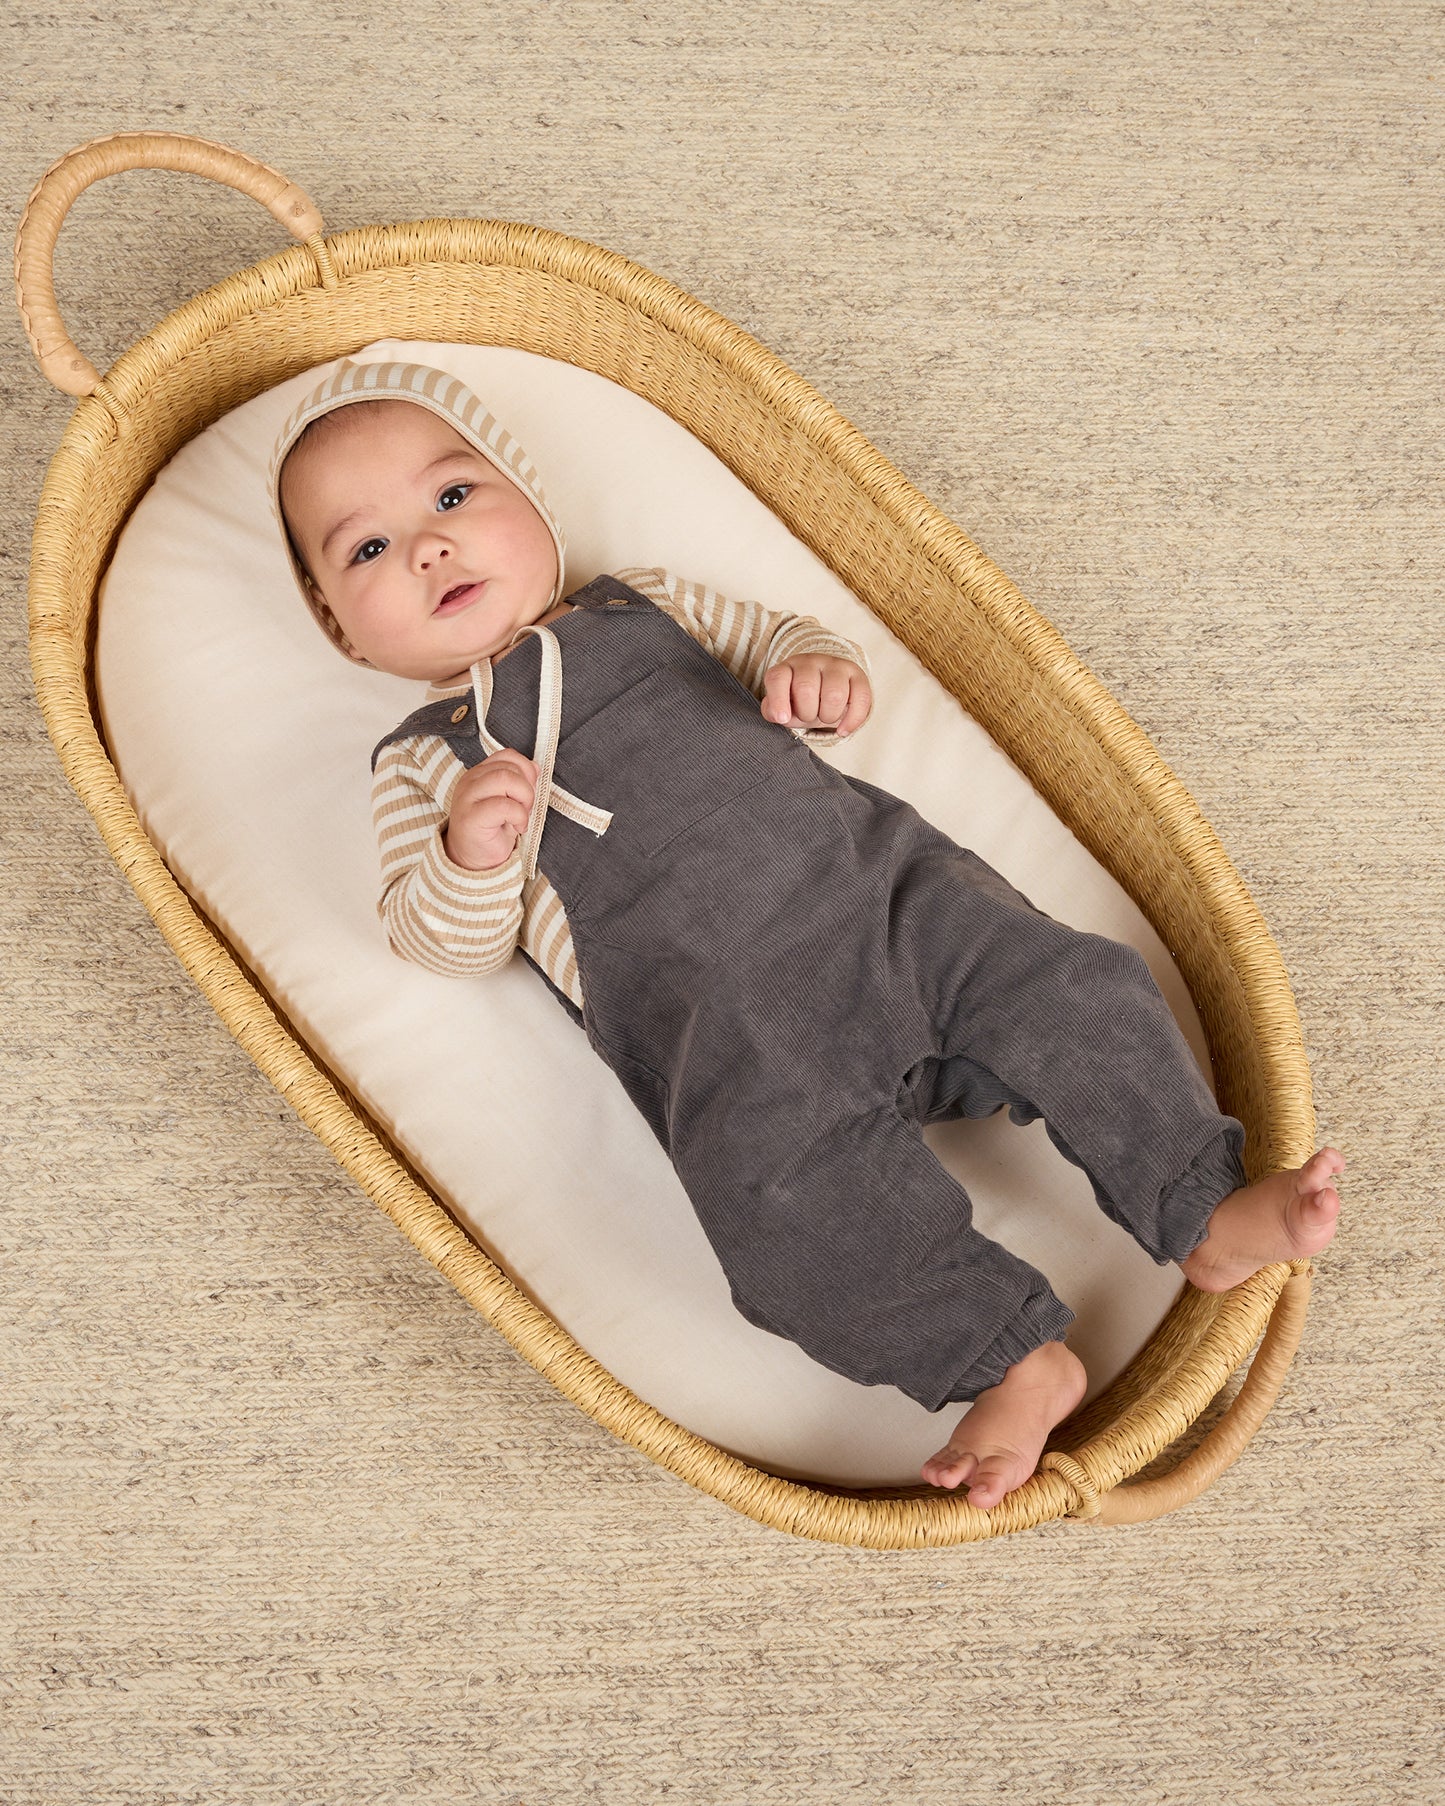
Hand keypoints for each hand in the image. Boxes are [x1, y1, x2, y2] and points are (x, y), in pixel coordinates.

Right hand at [442, 748, 538, 870]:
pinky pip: (503, 806)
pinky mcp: (471, 817)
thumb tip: (534, 767)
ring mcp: (468, 798)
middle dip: (527, 787)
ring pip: (505, 779)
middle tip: (526, 808)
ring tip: (521, 815)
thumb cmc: (492, 829)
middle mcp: (470, 781)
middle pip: (508, 767)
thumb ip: (518, 781)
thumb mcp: (508, 800)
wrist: (471, 859)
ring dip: (524, 798)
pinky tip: (517, 827)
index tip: (529, 789)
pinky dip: (519, 816)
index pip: (507, 755)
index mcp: (479, 774)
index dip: (526, 769)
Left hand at [761, 655, 871, 736]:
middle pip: (806, 688)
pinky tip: (843, 730)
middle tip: (809, 716)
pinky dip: (852, 720)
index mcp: (787, 668)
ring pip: (834, 694)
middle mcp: (811, 662)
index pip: (778, 678)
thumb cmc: (800, 701)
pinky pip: (860, 699)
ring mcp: (836, 666)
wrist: (827, 689)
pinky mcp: (858, 675)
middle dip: (807, 712)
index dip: (778, 700)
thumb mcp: (784, 707)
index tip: (782, 719)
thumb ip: (773, 711)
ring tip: (826, 717)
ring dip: (828, 716)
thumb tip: (779, 715)